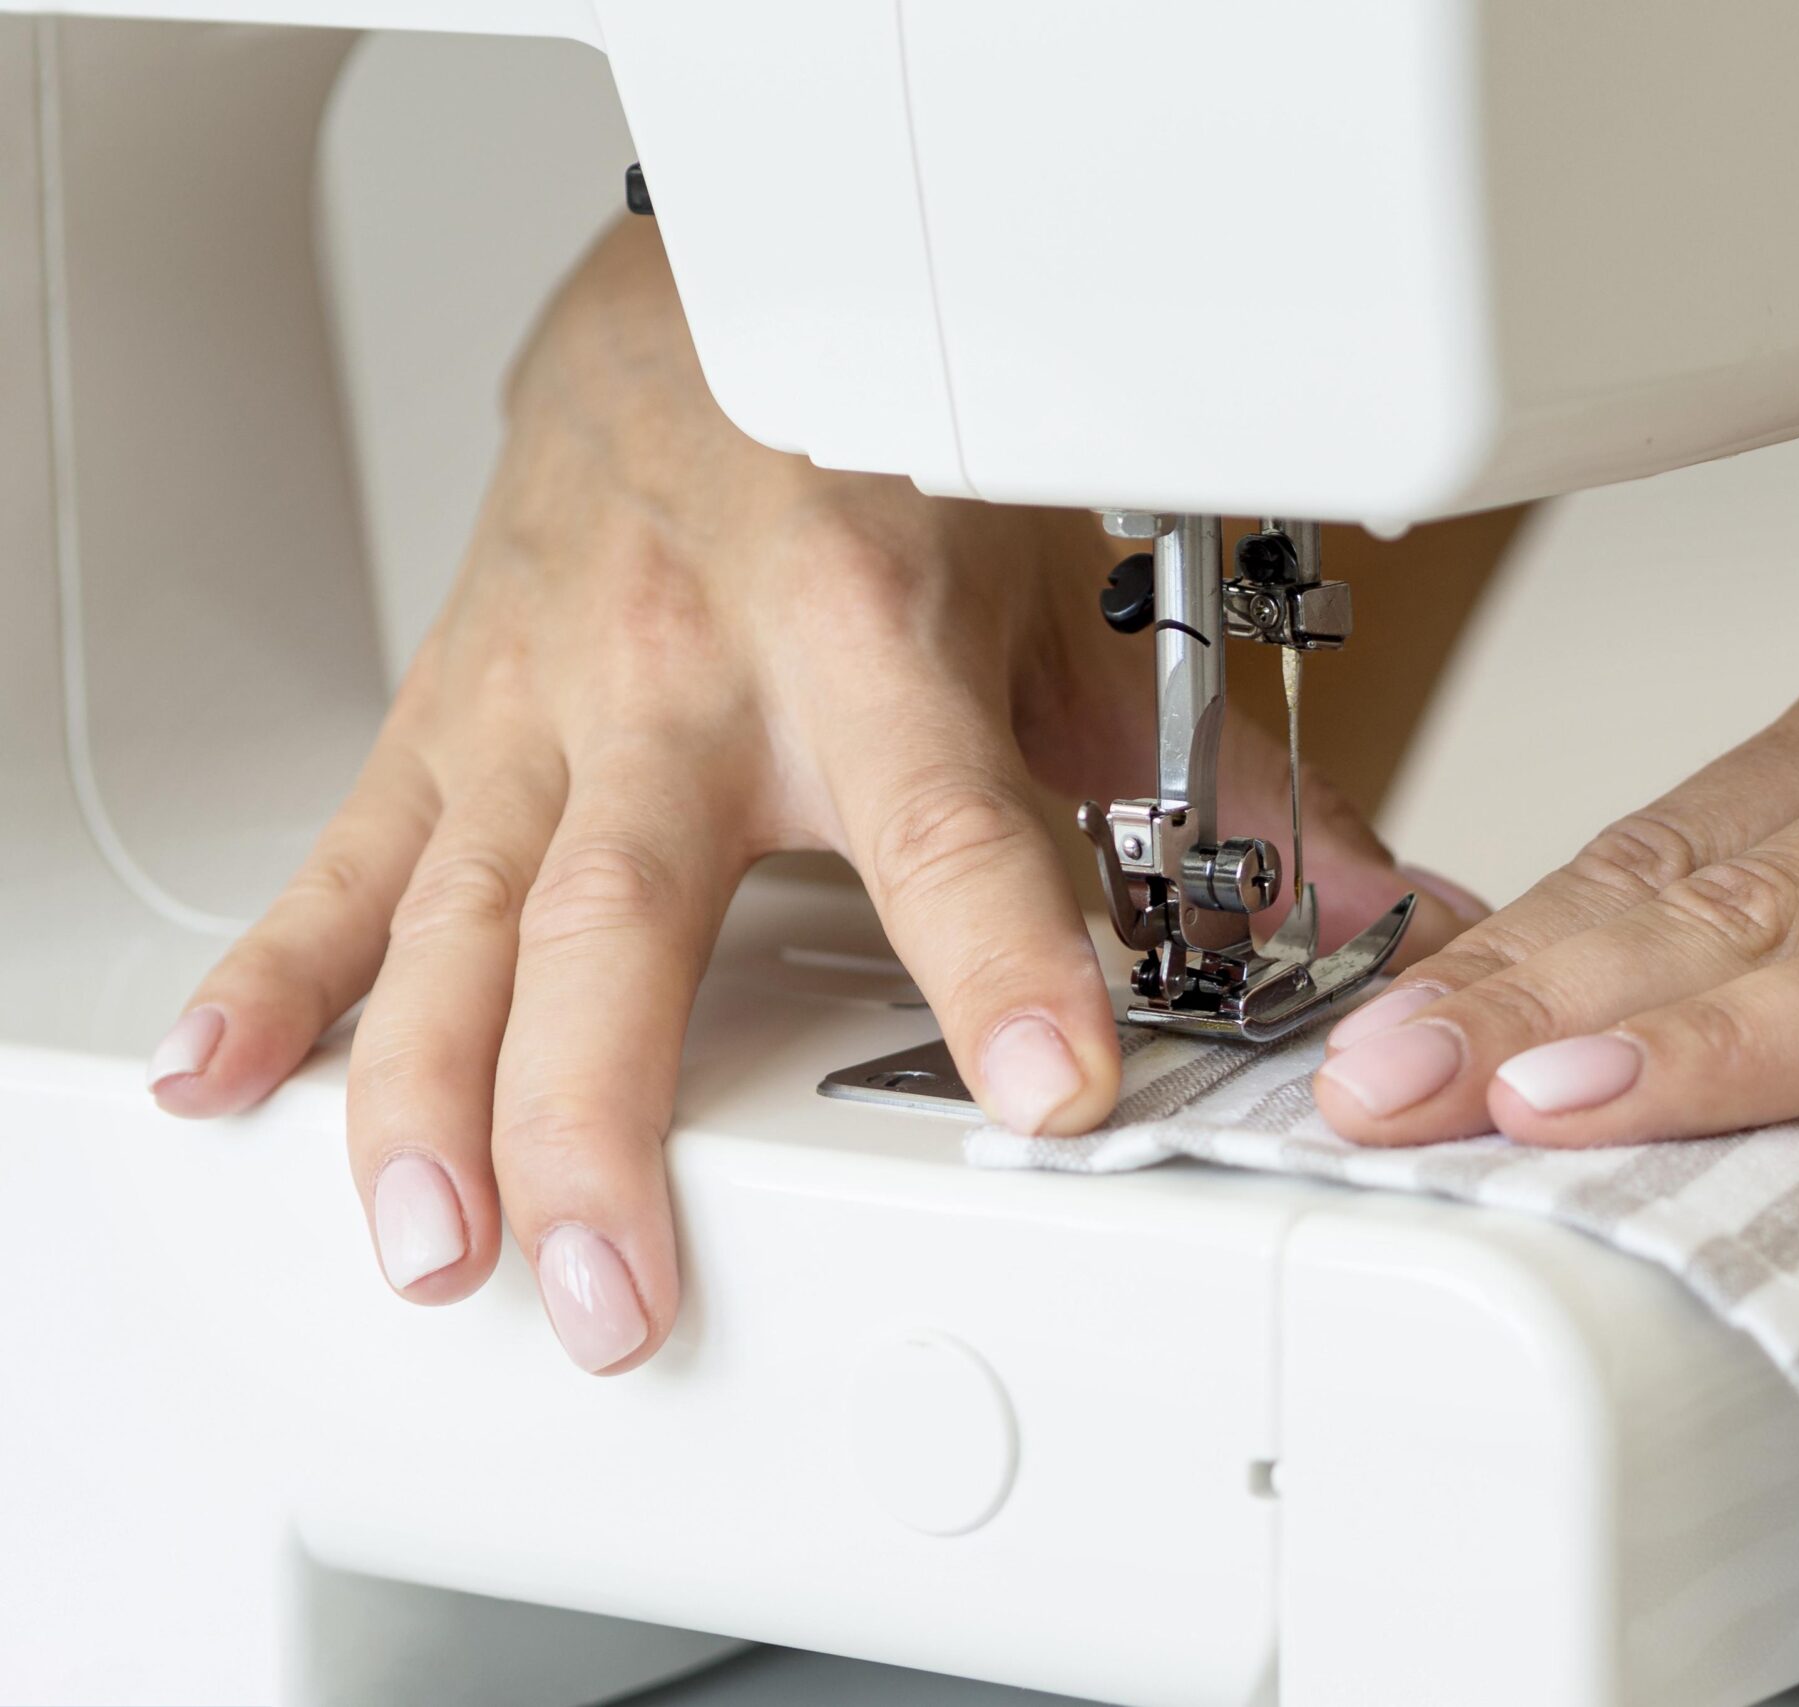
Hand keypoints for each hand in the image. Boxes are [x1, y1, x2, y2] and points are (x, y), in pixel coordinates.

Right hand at [146, 221, 1479, 1370]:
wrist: (705, 298)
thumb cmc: (882, 444)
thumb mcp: (1068, 597)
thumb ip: (1208, 780)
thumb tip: (1368, 904)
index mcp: (863, 638)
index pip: (943, 828)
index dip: (1000, 966)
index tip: (1049, 1094)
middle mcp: (681, 677)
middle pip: (628, 920)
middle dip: (609, 1117)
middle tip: (620, 1283)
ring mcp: (542, 705)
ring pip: (456, 916)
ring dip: (426, 1093)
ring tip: (433, 1244)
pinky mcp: (452, 717)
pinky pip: (349, 855)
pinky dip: (283, 976)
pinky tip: (230, 1082)